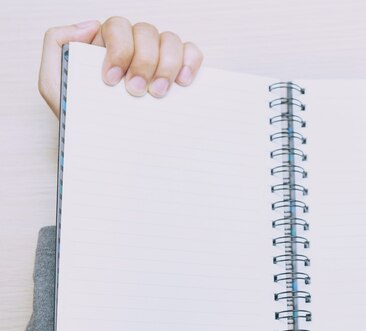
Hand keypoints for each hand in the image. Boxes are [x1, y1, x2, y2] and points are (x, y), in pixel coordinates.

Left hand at [38, 17, 203, 116]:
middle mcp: (135, 46)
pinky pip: (192, 52)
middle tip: (136, 91)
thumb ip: (56, 45)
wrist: (109, 152)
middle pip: (146, 31)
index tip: (112, 80)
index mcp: (107, 44)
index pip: (118, 27)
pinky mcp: (180, 73)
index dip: (119, 49)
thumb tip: (89, 25)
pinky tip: (182, 83)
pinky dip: (190, 62)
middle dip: (143, 61)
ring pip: (170, 39)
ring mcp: (159, 59)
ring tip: (158, 94)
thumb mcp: (56, 84)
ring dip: (166, 65)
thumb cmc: (84, 118)